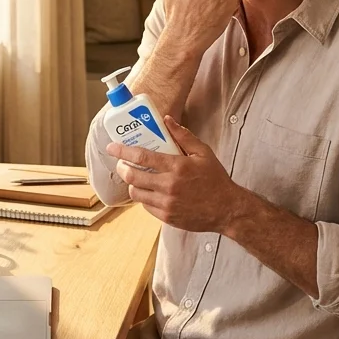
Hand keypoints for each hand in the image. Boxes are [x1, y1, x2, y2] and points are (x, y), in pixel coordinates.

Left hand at [106, 116, 250, 233]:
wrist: (226, 209)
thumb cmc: (215, 179)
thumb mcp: (203, 153)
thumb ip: (183, 136)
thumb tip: (166, 120)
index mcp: (177, 166)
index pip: (142, 156)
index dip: (122, 150)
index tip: (112, 147)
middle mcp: (169, 185)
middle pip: (133, 175)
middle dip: (122, 168)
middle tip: (122, 163)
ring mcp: (167, 203)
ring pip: (136, 192)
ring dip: (132, 183)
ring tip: (136, 177)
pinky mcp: (167, 217)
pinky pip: (145, 206)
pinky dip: (144, 197)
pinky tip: (149, 191)